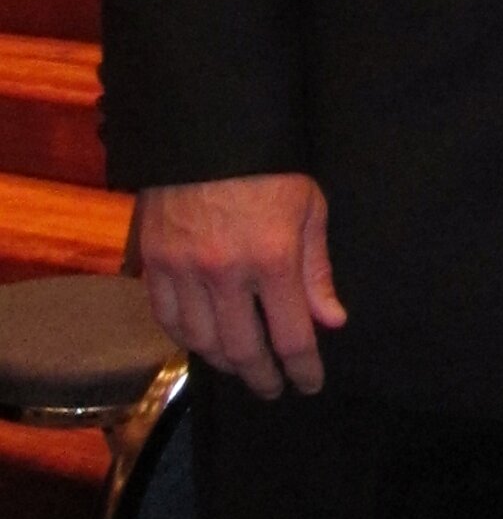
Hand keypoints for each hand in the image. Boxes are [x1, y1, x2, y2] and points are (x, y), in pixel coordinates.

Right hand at [136, 174, 346, 400]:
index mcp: (273, 258)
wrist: (208, 130)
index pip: (291, 337)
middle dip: (263, 377)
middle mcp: (226, 272)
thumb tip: (331, 321)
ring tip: (244, 367)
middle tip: (274, 388)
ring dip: (225, 363)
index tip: (310, 383)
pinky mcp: (154, 262)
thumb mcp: (310, 208)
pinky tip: (204, 342)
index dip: (303, 368)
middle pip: (243, 350)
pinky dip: (187, 339)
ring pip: (202, 342)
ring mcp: (184, 269)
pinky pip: (167, 319)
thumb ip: (317, 270)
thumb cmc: (270, 167)